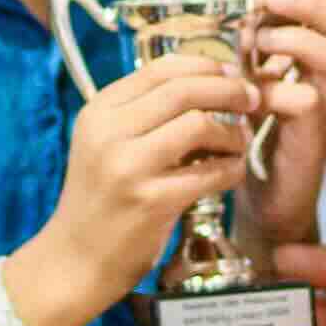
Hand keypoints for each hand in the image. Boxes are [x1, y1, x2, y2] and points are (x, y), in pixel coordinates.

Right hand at [38, 42, 255, 325]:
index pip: (160, 70)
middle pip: (184, 90)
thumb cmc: (101, 200)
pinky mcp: (151, 201)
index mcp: (99, 111)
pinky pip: (209, 172)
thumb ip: (145, 115)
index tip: (232, 75)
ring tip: (238, 144)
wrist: (74, 259)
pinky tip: (233, 172)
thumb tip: (208, 86)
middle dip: (228, 90)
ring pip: (199, 125)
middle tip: (251, 100)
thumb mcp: (106, 144)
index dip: (205, 66)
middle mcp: (109, 132)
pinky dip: (231, 168)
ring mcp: (128, 166)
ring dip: (231, 133)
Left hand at [236, 0, 325, 216]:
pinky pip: (311, 104)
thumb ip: (230, 38)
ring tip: (262, 40)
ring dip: (302, 41)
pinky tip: (255, 87)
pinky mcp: (310, 142)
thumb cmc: (249, 134)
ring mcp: (324, 111)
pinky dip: (283, 89)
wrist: (259, 201)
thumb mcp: (239, 77)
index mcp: (312, 62)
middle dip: (315, 5)